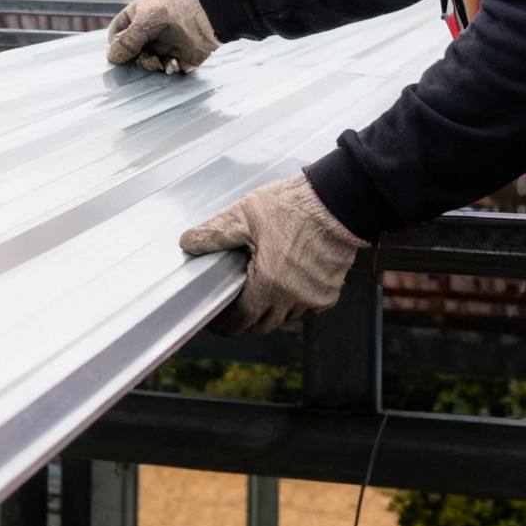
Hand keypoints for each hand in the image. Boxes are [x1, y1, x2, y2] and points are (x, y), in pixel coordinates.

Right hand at [106, 0, 219, 73]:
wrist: (207, 12)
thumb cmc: (172, 9)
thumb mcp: (143, 21)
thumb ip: (126, 42)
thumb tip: (111, 58)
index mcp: (139, 17)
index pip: (118, 31)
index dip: (115, 43)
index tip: (117, 53)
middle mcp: (151, 32)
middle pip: (132, 52)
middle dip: (135, 59)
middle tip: (143, 58)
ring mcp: (165, 44)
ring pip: (148, 62)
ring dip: (151, 65)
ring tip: (159, 62)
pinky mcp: (180, 57)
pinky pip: (167, 69)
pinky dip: (168, 69)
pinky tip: (173, 65)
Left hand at [180, 174, 367, 334]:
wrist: (337, 201)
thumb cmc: (291, 207)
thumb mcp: (245, 215)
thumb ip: (215, 233)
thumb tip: (187, 242)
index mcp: (268, 284)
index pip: (240, 322)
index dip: (224, 324)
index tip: (216, 318)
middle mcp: (292, 299)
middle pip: (263, 324)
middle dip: (247, 315)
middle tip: (237, 295)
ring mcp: (314, 298)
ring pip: (286, 316)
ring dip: (272, 307)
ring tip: (263, 282)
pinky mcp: (330, 292)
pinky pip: (307, 308)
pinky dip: (296, 300)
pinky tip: (289, 278)